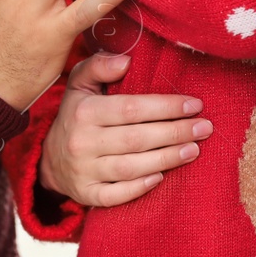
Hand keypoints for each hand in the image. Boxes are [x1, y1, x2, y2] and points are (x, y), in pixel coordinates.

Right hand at [41, 52, 213, 205]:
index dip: (166, 106)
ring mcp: (83, 172)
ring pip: (131, 168)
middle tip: (204, 127)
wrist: (50, 159)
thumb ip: (100, 66)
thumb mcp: (80, 84)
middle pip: (136, 139)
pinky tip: (162, 177)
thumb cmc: (77, 115)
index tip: (194, 104)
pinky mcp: (87, 195)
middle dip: (175, 132)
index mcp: (84, 112)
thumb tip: (126, 60)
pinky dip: (139, 188)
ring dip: (167, 159)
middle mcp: (82, 143)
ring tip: (195, 149)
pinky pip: (116, 196)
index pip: (131, 109)